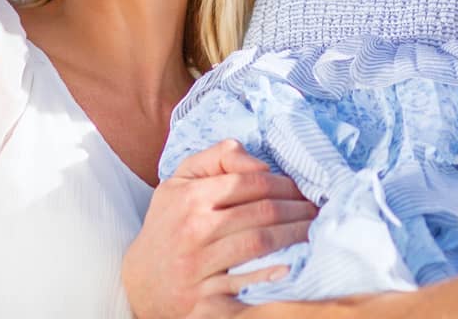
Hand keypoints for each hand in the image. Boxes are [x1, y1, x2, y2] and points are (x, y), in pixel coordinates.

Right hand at [123, 140, 315, 318]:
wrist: (139, 281)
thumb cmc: (167, 225)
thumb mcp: (179, 181)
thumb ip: (217, 158)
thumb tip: (260, 164)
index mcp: (191, 196)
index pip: (251, 182)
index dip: (285, 184)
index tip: (303, 189)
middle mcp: (194, 228)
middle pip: (262, 213)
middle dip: (298, 210)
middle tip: (318, 210)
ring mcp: (199, 265)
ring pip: (260, 244)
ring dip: (295, 236)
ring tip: (313, 231)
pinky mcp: (204, 297)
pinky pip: (248, 282)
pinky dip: (274, 272)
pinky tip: (294, 263)